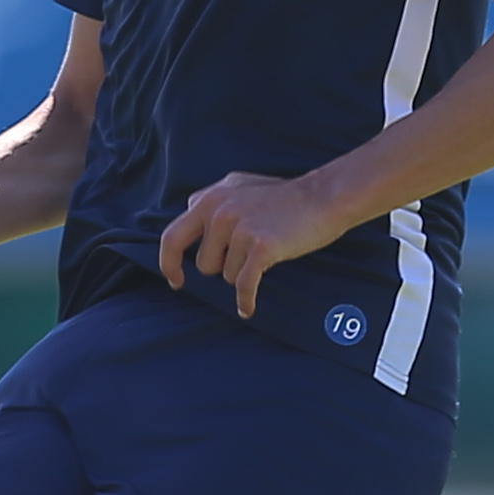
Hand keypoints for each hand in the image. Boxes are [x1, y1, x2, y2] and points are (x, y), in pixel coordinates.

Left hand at [158, 170, 348, 316]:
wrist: (323, 197)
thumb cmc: (284, 196)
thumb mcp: (239, 186)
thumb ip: (212, 199)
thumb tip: (191, 208)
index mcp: (209, 199)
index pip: (172, 238)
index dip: (170, 264)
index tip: (176, 280)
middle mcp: (219, 211)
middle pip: (204, 264)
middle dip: (222, 268)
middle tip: (243, 260)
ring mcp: (239, 228)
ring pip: (227, 275)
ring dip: (243, 273)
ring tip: (265, 255)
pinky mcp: (261, 246)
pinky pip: (244, 285)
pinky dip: (246, 301)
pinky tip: (247, 308)